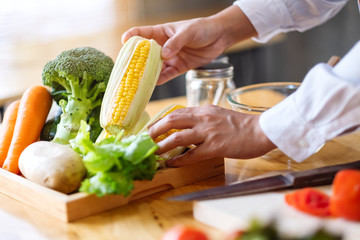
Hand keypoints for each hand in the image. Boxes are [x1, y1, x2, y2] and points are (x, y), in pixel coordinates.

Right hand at [122, 6, 256, 83]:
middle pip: (145, 54)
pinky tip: (154, 84)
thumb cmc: (202, 29)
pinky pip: (167, 74)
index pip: (142, 33)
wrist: (219, 37)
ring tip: (138, 81)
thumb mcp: (188, 33)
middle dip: (136, 61)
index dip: (131, 37)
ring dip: (148, 74)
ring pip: (155, 67)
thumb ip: (175, 43)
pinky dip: (161, 79)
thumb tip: (164, 55)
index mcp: (162, 32)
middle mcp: (163, 46)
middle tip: (128, 70)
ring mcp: (171, 57)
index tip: (123, 43)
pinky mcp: (179, 67)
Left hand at [148, 105, 275, 166]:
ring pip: (178, 137)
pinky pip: (193, 154)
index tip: (150, 128)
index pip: (177, 112)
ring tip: (153, 153)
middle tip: (145, 139)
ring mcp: (209, 132)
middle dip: (155, 130)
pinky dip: (180, 159)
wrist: (261, 130)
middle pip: (172, 121)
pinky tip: (172, 163)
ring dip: (163, 146)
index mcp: (204, 110)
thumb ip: (202, 119)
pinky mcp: (216, 146)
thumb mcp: (218, 115)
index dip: (161, 120)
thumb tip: (187, 127)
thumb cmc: (241, 125)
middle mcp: (203, 118)